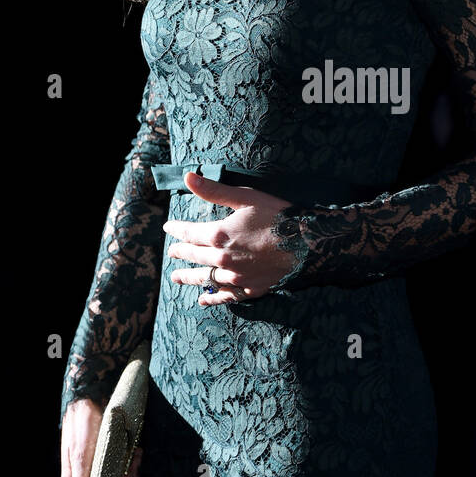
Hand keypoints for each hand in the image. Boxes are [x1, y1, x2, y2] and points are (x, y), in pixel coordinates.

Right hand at [60, 396, 142, 476]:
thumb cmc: (83, 424)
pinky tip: (135, 450)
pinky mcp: (106, 464)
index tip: (129, 473)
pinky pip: (123, 473)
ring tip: (136, 452)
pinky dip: (131, 463)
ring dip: (132, 470)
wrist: (88, 399)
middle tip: (135, 459)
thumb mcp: (80, 452)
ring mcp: (99, 474)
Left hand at [164, 170, 295, 302]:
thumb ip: (213, 190)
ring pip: (205, 279)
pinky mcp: (250, 288)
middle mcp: (222, 259)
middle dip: (181, 253)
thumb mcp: (244, 197)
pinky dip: (213, 298)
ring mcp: (236, 276)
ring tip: (177, 278)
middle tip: (172, 253)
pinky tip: (204, 299)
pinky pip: (226, 296)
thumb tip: (187, 177)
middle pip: (194, 257)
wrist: (306, 241)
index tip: (168, 228)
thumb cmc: (276, 215)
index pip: (189, 233)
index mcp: (218, 235)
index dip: (176, 230)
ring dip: (189, 278)